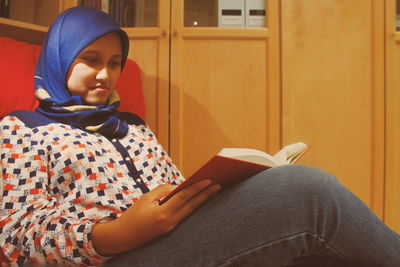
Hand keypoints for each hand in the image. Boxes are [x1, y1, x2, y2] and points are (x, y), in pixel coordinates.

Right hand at [92, 179, 220, 254]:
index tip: (209, 180)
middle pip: (192, 206)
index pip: (184, 197)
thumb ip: (163, 190)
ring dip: (201, 201)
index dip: (197, 188)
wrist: (122, 237)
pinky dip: (191, 206)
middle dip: (206, 195)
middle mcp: (170, 222)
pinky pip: (184, 216)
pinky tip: (198, 200)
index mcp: (163, 213)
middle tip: (218, 185)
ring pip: (190, 211)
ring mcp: (171, 228)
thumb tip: (178, 187)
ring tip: (212, 192)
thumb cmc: (132, 215)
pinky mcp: (170, 230)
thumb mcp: (146, 199)